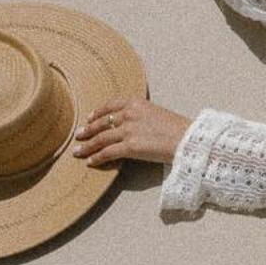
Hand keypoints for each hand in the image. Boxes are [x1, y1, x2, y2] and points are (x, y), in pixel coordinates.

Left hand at [71, 99, 190, 167]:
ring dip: (87, 146)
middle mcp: (129, 114)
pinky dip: (97, 157)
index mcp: (136, 103)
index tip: (89, 118)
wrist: (187, 139)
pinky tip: (90, 161)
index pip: (110, 106)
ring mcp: (128, 130)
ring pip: (101, 139)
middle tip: (79, 135)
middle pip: (102, 123)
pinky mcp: (130, 147)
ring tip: (78, 151)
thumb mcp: (156, 112)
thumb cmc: (177, 127)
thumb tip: (130, 124)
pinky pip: (108, 153)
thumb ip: (140, 115)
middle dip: (88, 130)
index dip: (97, 113)